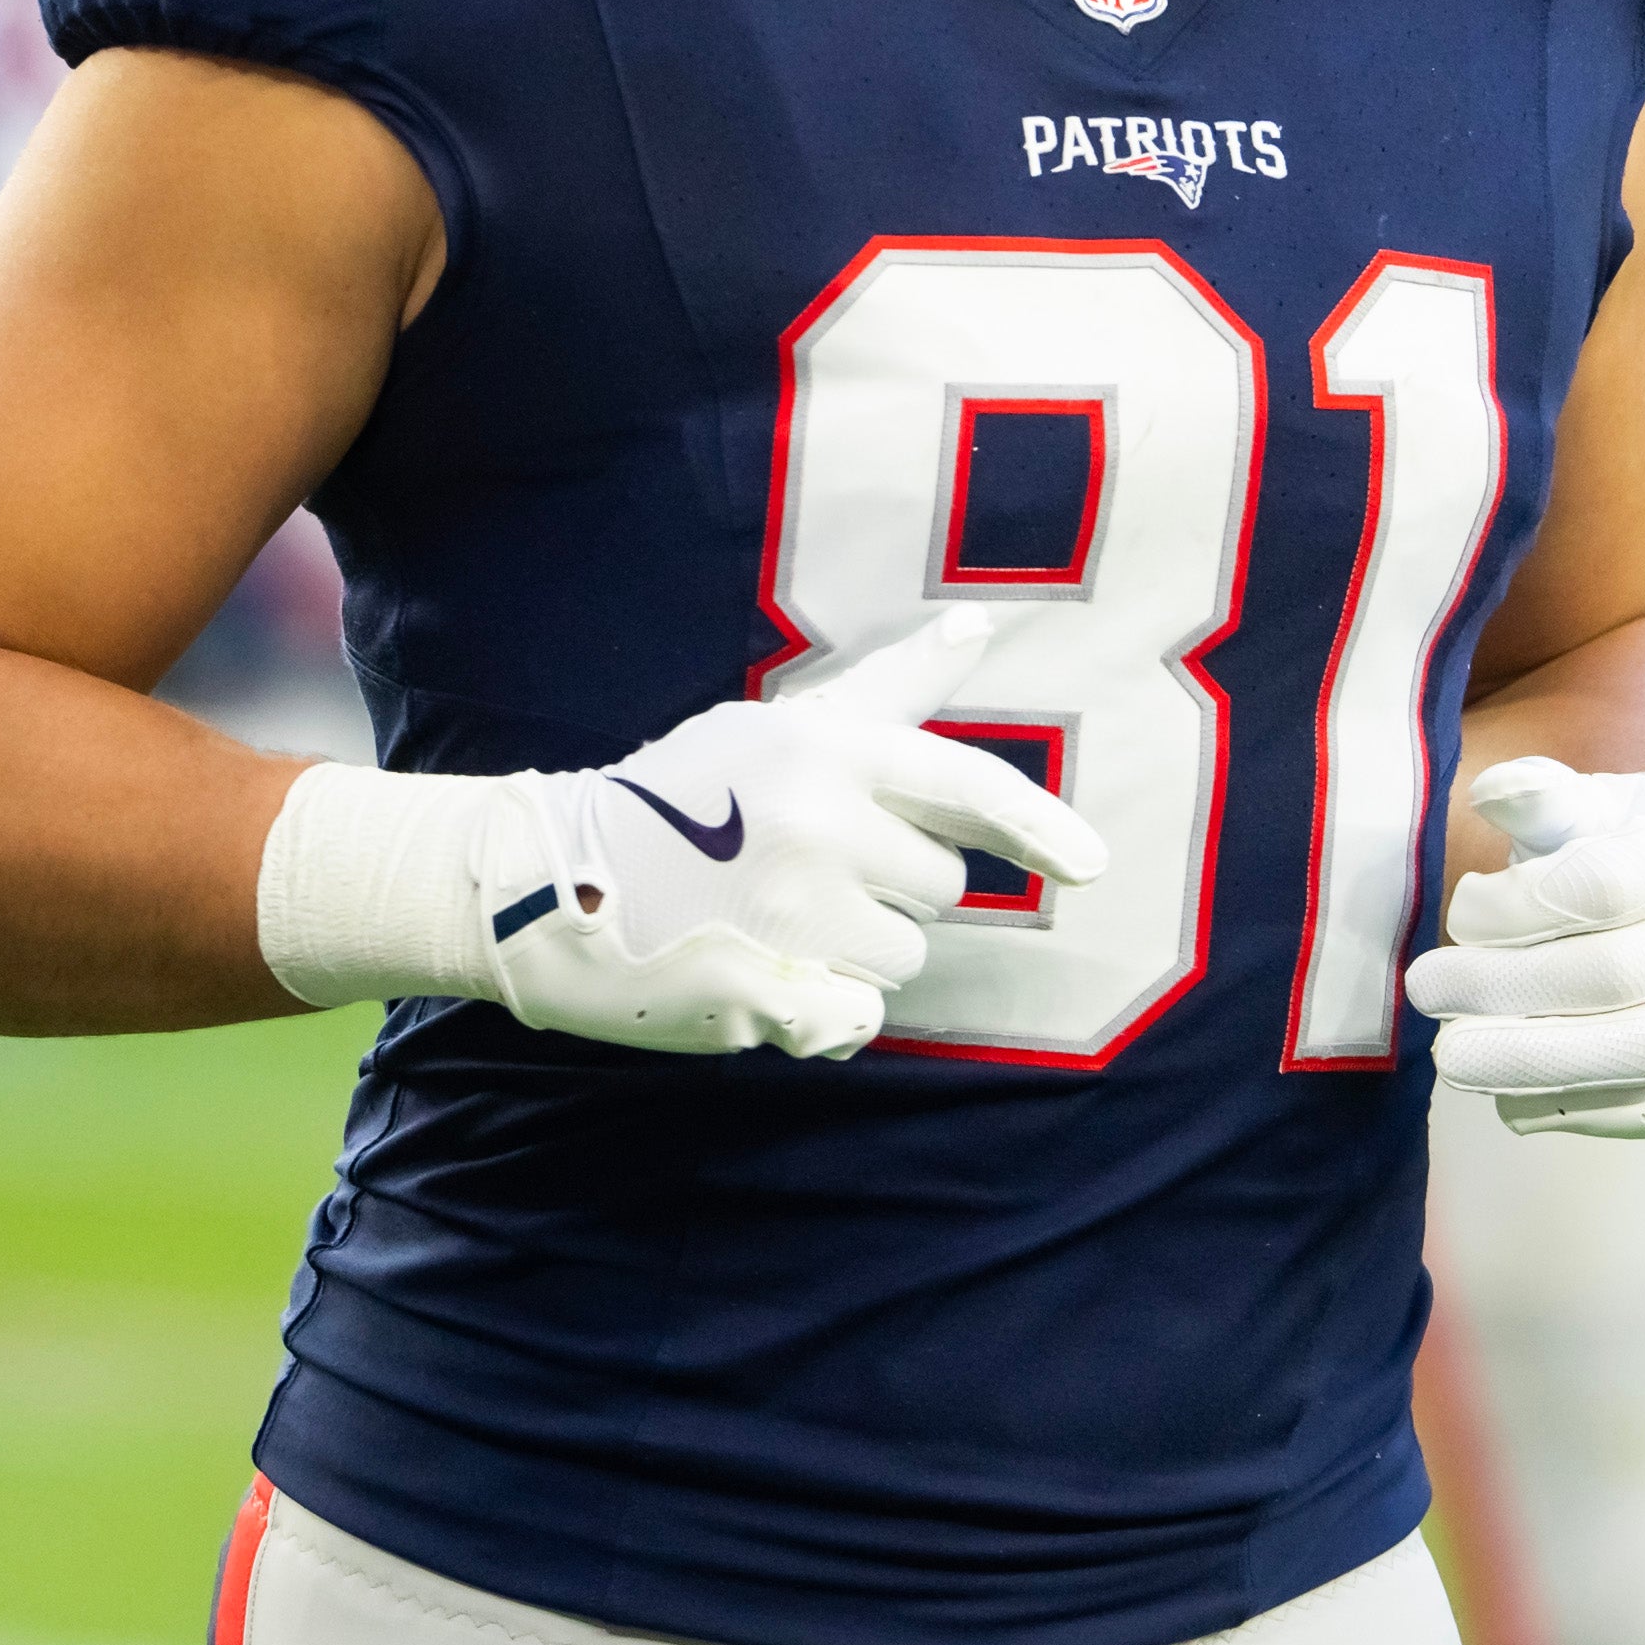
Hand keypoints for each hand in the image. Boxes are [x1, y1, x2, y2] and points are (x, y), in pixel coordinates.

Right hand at [259, 611, 1109, 1059]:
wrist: (550, 878)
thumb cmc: (685, 793)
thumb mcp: (783, 724)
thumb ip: (891, 687)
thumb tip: (981, 626)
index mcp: (827, 750)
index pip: (967, 786)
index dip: (1041, 828)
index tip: (1094, 867)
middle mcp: (820, 826)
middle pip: (941, 885)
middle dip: (894, 884)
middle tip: (804, 867)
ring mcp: (794, 915)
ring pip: (903, 957)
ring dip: (860, 948)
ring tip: (777, 916)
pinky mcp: (768, 992)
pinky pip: (858, 1017)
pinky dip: (828, 1008)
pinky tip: (766, 970)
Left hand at [1406, 758, 1644, 1138]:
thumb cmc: (1629, 853)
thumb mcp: (1595, 808)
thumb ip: (1542, 798)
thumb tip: (1495, 793)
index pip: (1606, 884)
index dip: (1517, 907)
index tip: (1460, 915)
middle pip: (1618, 975)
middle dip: (1506, 987)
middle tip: (1425, 990)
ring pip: (1643, 1055)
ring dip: (1531, 1061)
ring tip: (1451, 1056)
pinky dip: (1575, 1107)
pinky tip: (1509, 1092)